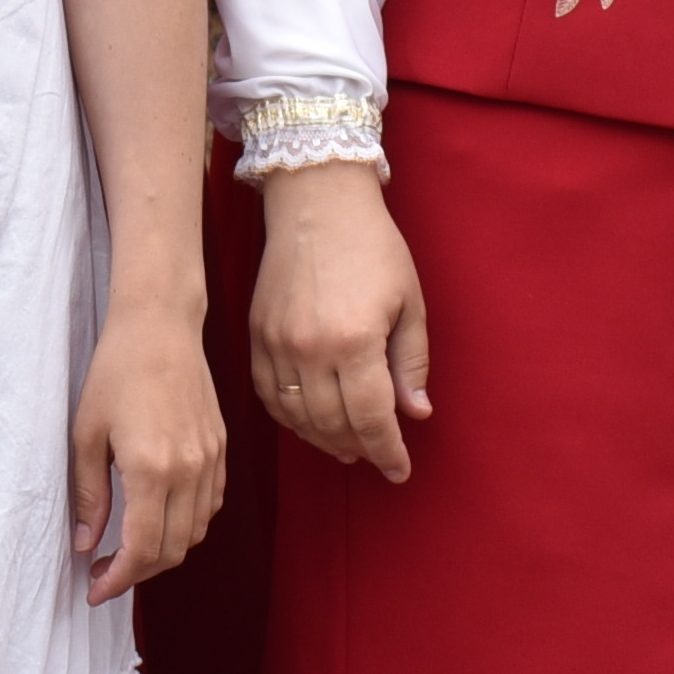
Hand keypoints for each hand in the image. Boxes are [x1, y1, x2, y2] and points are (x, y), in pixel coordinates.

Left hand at [68, 293, 226, 601]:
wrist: (160, 326)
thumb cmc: (116, 372)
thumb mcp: (86, 434)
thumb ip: (89, 494)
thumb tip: (86, 544)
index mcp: (151, 469)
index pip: (141, 549)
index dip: (118, 579)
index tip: (96, 590)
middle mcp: (188, 471)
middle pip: (171, 550)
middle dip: (138, 573)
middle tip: (105, 573)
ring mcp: (210, 461)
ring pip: (195, 533)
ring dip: (163, 552)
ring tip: (129, 550)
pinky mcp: (220, 449)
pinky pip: (210, 507)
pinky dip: (187, 526)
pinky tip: (159, 519)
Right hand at [248, 165, 431, 482]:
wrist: (317, 202)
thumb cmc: (374, 247)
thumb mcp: (409, 302)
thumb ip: (411, 363)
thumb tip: (415, 413)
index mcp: (355, 341)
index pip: (372, 418)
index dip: (388, 451)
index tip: (400, 470)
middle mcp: (310, 349)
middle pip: (333, 425)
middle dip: (360, 448)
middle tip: (378, 456)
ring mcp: (277, 345)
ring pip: (298, 417)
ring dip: (324, 440)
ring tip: (348, 446)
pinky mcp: (257, 336)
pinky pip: (270, 396)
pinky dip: (291, 418)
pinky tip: (311, 421)